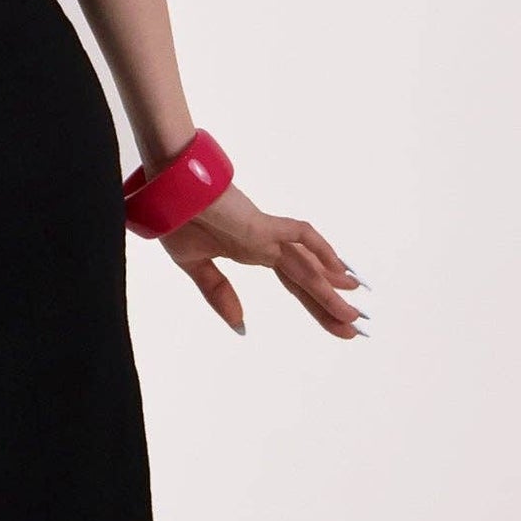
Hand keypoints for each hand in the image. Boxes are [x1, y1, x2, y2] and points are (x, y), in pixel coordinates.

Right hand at [153, 181, 364, 340]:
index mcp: (253, 252)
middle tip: (353, 327)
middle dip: (329, 305)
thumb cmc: (177, 217)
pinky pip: (299, 234)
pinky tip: (340, 268)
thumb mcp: (196, 265)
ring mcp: (266, 235)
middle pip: (307, 279)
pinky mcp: (262, 224)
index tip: (333, 324)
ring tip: (352, 312)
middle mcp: (266, 245)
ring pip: (307, 266)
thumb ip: (218, 293)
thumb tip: (240, 324)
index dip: (315, 304)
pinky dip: (321, 249)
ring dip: (329, 290)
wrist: (166, 193)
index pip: (295, 283)